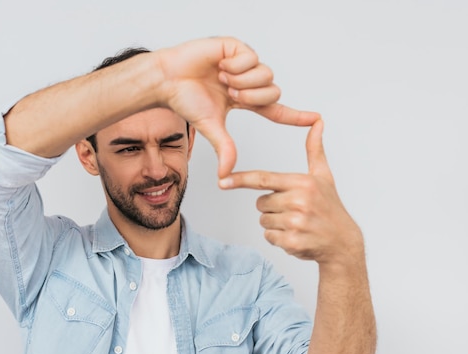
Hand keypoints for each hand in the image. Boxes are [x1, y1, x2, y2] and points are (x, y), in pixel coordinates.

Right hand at [156, 37, 319, 177]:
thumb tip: (226, 175)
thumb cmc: (185, 100)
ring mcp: (244, 64)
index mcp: (244, 100)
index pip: (275, 110)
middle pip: (273, 92)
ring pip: (266, 75)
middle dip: (252, 97)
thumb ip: (225, 148)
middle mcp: (248, 82)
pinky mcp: (238, 48)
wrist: (168, 79)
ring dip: (243, 81)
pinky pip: (252, 58)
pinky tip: (219, 64)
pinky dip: (234, 65)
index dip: (295, 116)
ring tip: (222, 79)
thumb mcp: (211, 127)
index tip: (316, 120)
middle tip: (230, 94)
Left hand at [218, 120, 362, 264]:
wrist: (342, 242)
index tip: (222, 181)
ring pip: (264, 221)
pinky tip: (297, 235)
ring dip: (275, 223)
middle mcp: (298, 202)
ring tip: (297, 223)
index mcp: (302, 184)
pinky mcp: (292, 242)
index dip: (241, 180)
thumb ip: (314, 149)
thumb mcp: (323, 176)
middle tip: (294, 210)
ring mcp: (295, 223)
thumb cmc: (330, 207)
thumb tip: (318, 122)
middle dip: (272, 207)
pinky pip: (269, 237)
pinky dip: (279, 238)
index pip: (263, 179)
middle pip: (261, 203)